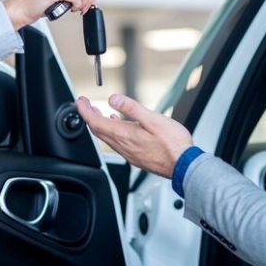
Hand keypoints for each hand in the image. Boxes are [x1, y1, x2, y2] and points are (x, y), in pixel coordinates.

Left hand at [76, 94, 192, 177]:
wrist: (184, 166)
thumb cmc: (173, 144)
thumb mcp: (153, 119)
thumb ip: (131, 108)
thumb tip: (113, 99)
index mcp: (125, 136)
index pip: (96, 123)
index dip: (85, 111)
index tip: (80, 101)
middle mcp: (124, 147)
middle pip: (98, 131)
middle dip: (89, 116)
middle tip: (85, 104)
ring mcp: (129, 154)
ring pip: (106, 138)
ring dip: (99, 124)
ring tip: (96, 113)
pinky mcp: (136, 157)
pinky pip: (117, 143)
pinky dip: (112, 132)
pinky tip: (118, 126)